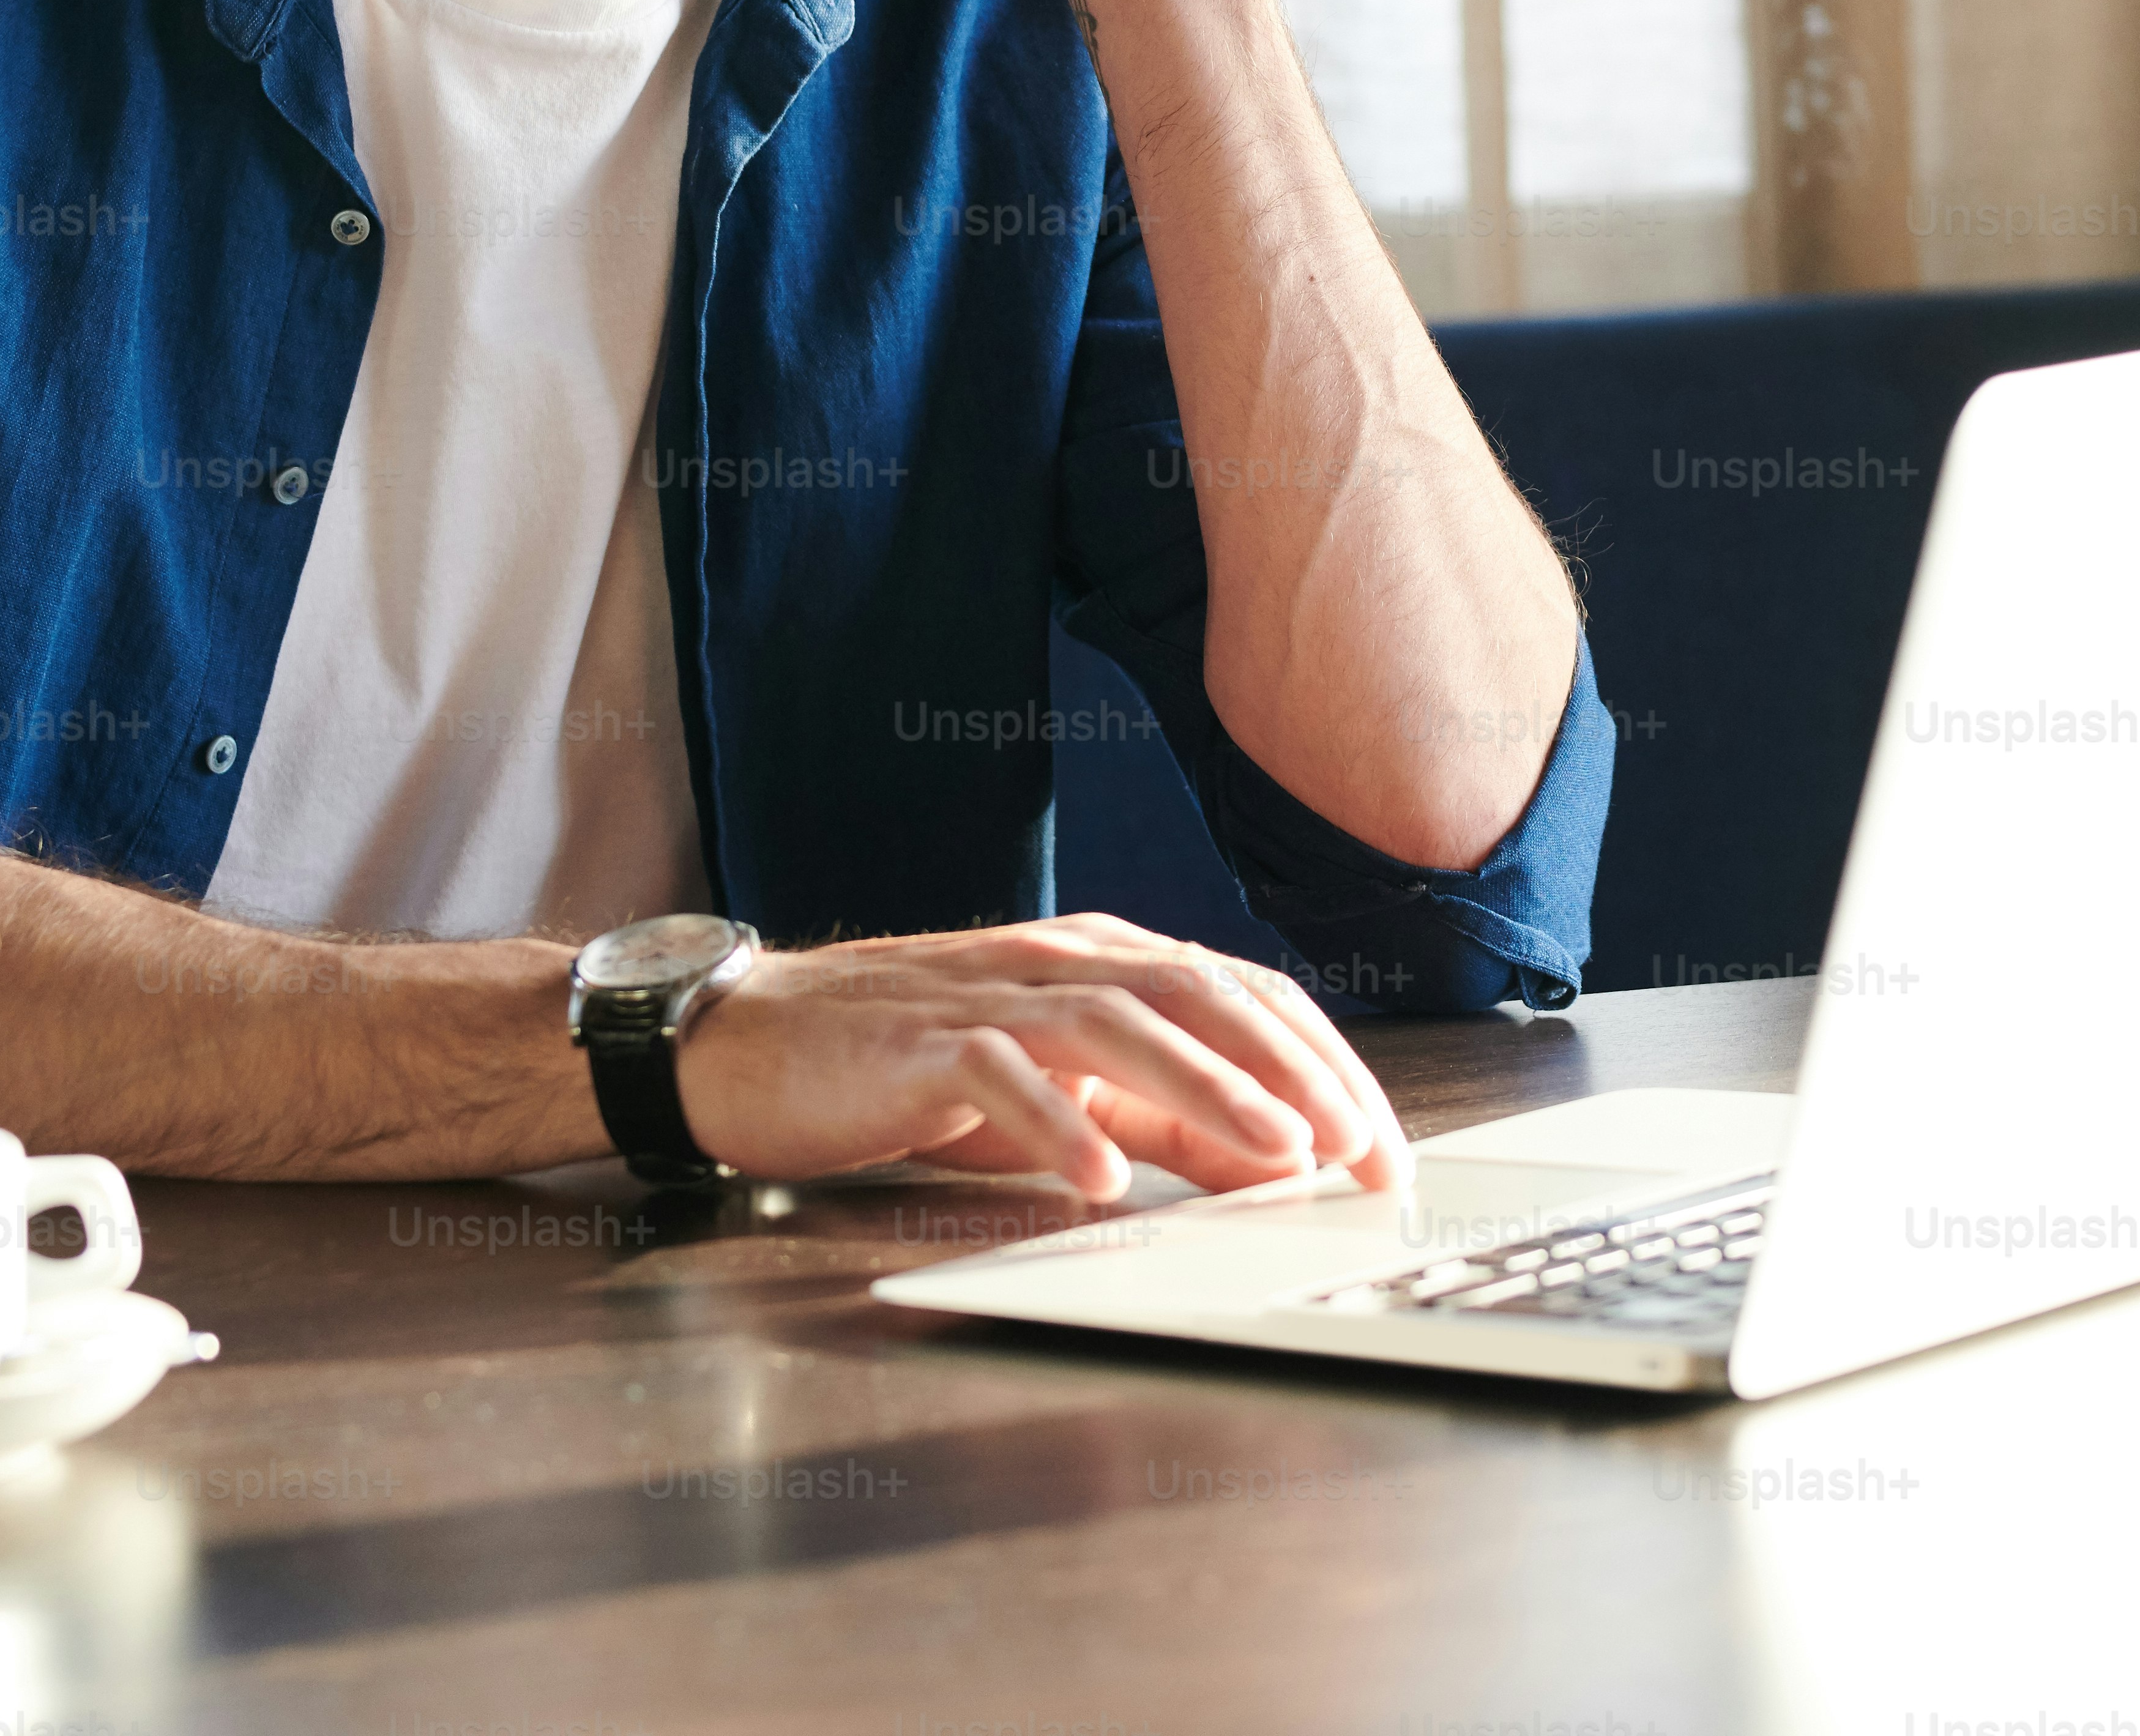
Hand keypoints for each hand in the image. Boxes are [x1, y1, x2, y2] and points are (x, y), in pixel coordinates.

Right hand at [667, 912, 1409, 1198]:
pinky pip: (1000, 1073)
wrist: (755, 1045)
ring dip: (1208, 1089)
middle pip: (1202, 995)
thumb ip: (1163, 1115)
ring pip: (1119, 1022)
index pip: (1245, 995)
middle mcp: (1061, 960)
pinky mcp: (917, 1043)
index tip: (1384, 1144)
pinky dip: (1058, 1122)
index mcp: (1107, 962)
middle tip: (1357, 1148)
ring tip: (1275, 1154)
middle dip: (1294, 1073)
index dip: (1324, 1062)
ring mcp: (989, 994)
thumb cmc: (916, 1069)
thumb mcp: (1064, 1091)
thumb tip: (1276, 1161)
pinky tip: (1102, 1179)